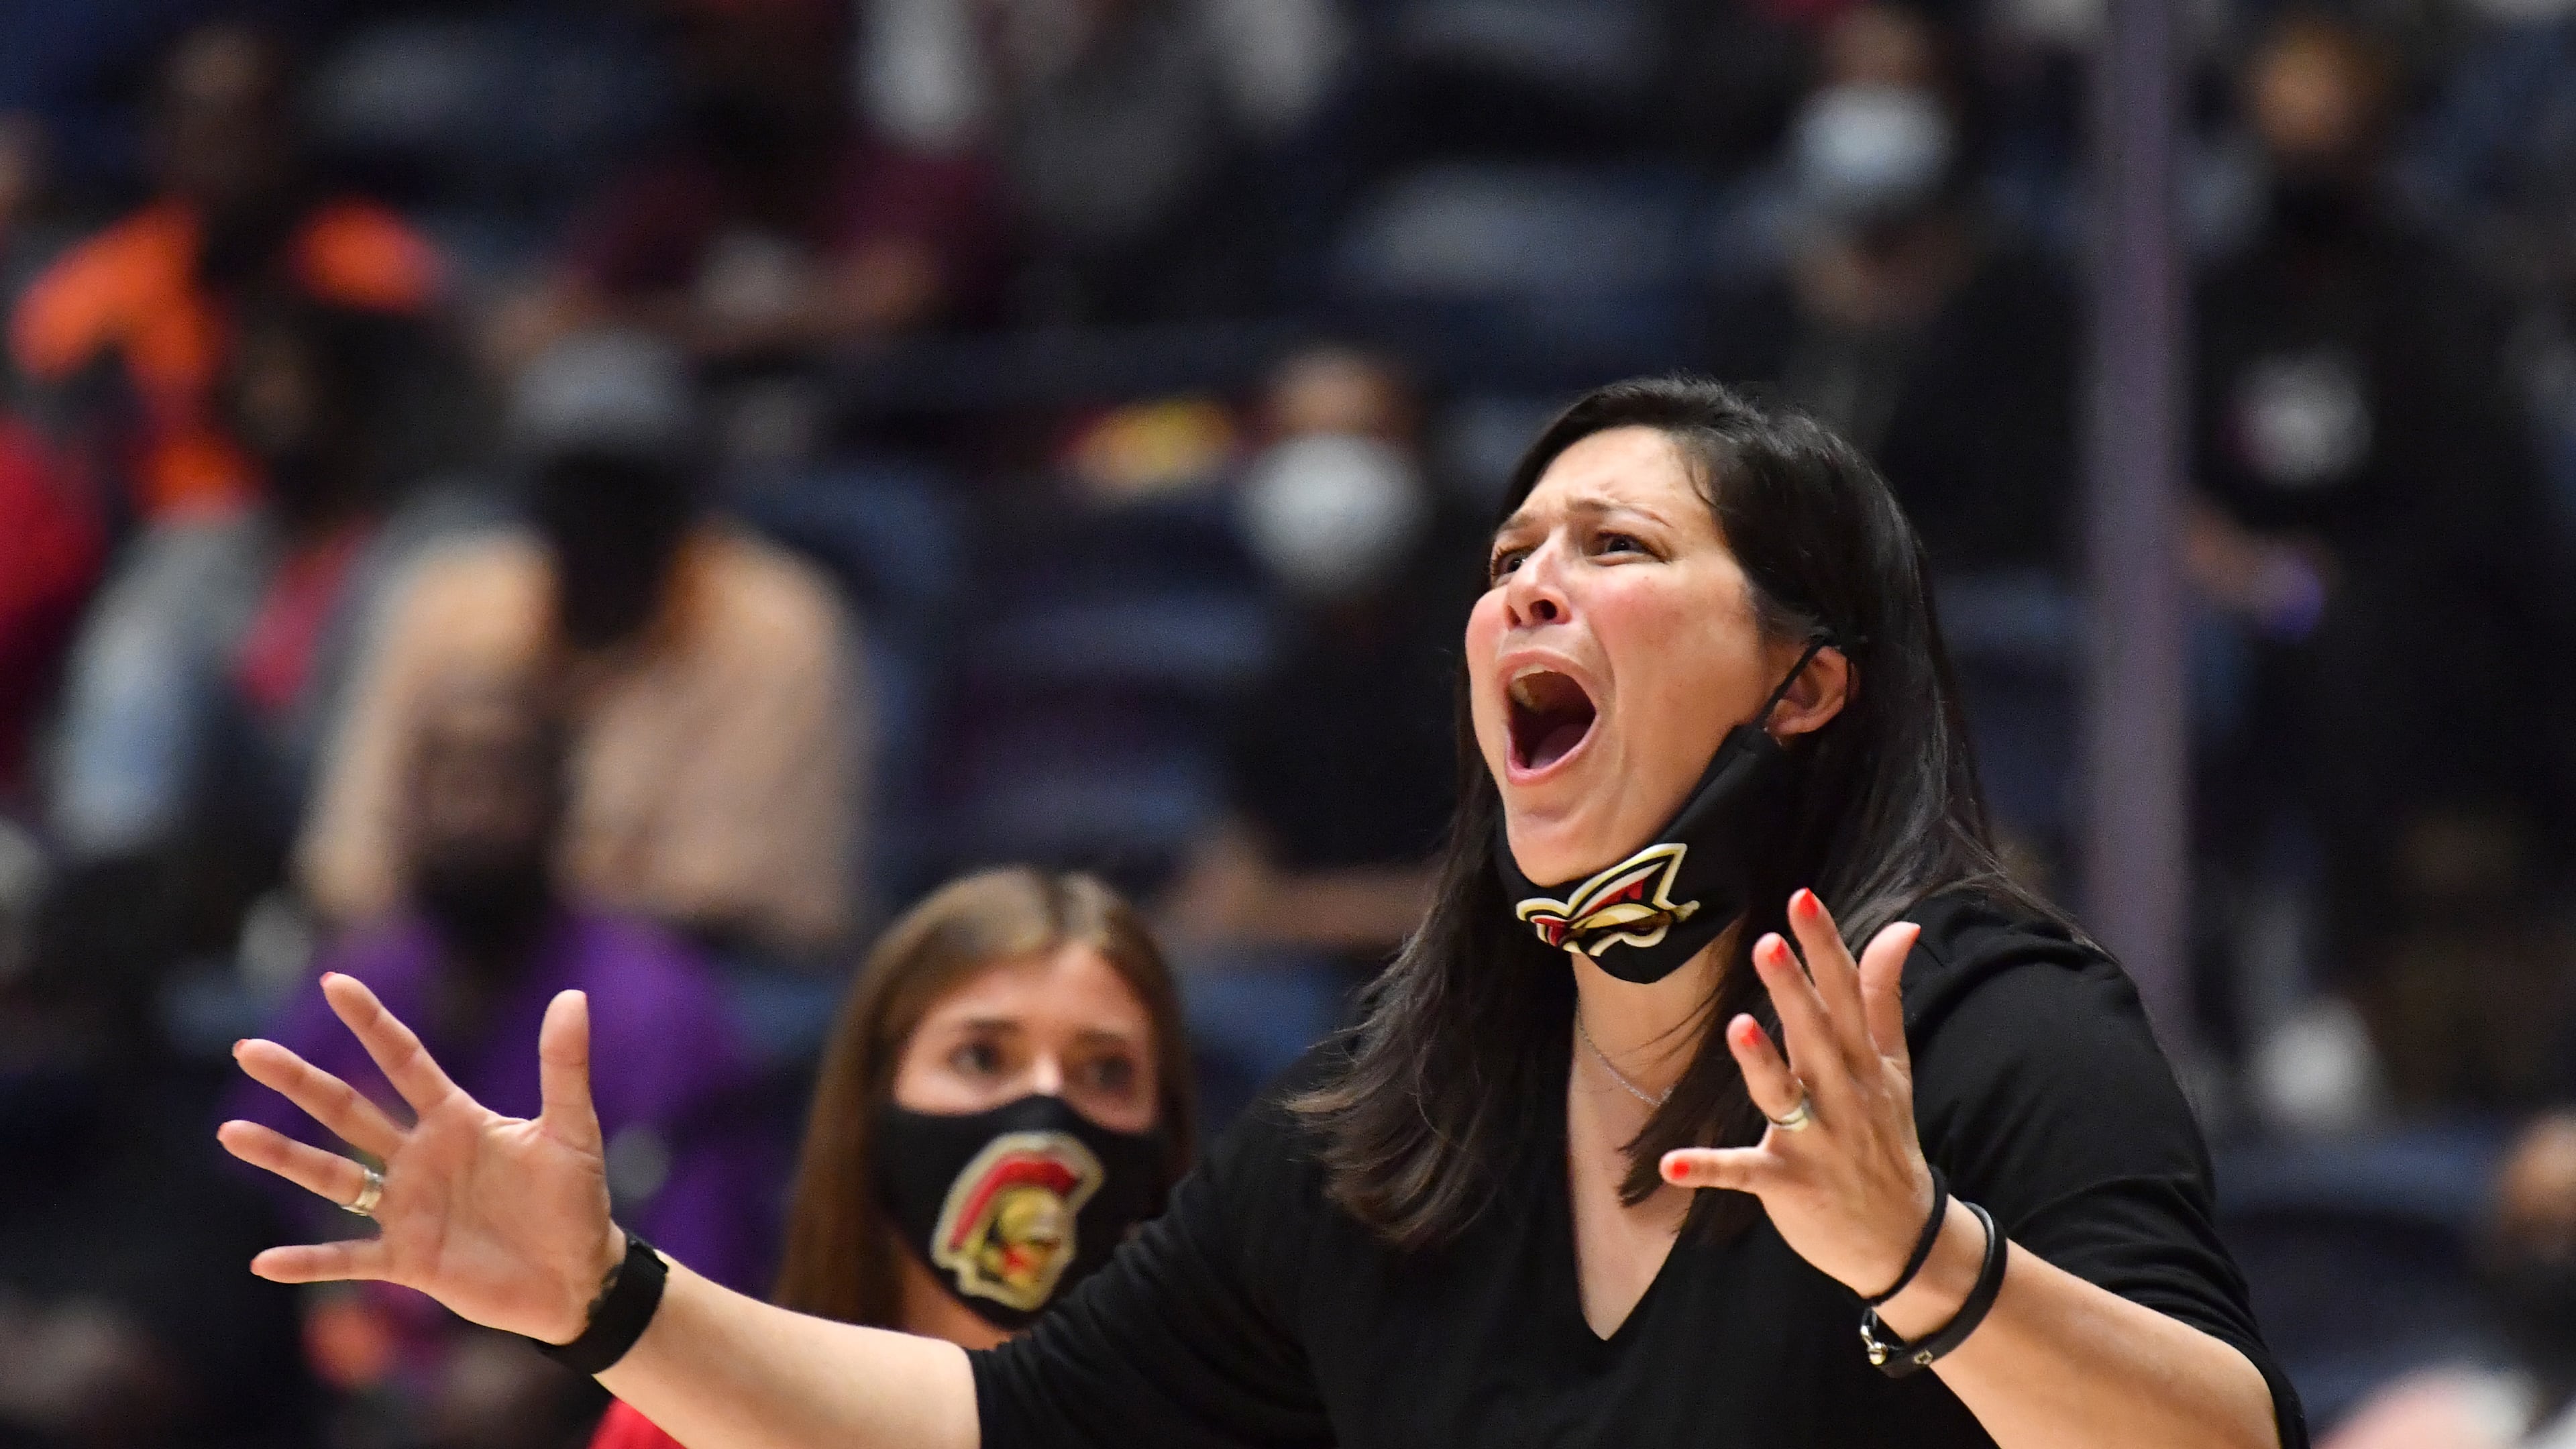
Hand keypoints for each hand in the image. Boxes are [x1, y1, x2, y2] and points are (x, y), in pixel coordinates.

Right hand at [216, 974, 622, 1343]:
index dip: (371, 1023)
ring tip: (229, 1132)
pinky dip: (310, 1262)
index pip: (404, 1060)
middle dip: (300, 1081)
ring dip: (283, 1157)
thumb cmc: (577, 1201)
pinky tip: (264, 1263)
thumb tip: (573, 995)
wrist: (580, 1277)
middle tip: (248, 1049)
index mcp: (456, 1120)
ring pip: (332, 1177)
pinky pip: (349, 1259)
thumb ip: (564, 1067)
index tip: (333, 982)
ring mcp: (408, 1209)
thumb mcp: (572, 1131)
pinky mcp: (408, 1260)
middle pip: (348, 1110)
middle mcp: (420, 1158)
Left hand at [1660, 889, 1934, 1299]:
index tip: (1801, 898)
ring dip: (1760, 1064)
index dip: (1824, 946)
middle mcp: (1843, 1095)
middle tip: (1768, 944)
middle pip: (1815, 1035)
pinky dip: (1709, 1170)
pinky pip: (1744, 1175)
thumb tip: (1903, 925)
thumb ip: (1884, 995)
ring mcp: (1816, 1141)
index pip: (1845, 993)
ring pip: (1784, 1096)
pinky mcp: (1788, 1185)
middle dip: (1793, 991)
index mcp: (1863, 1061)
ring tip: (1737, 1027)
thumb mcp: (1894, 1066)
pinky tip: (1671, 1166)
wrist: (1904, 1240)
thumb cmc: (1887, 1138)